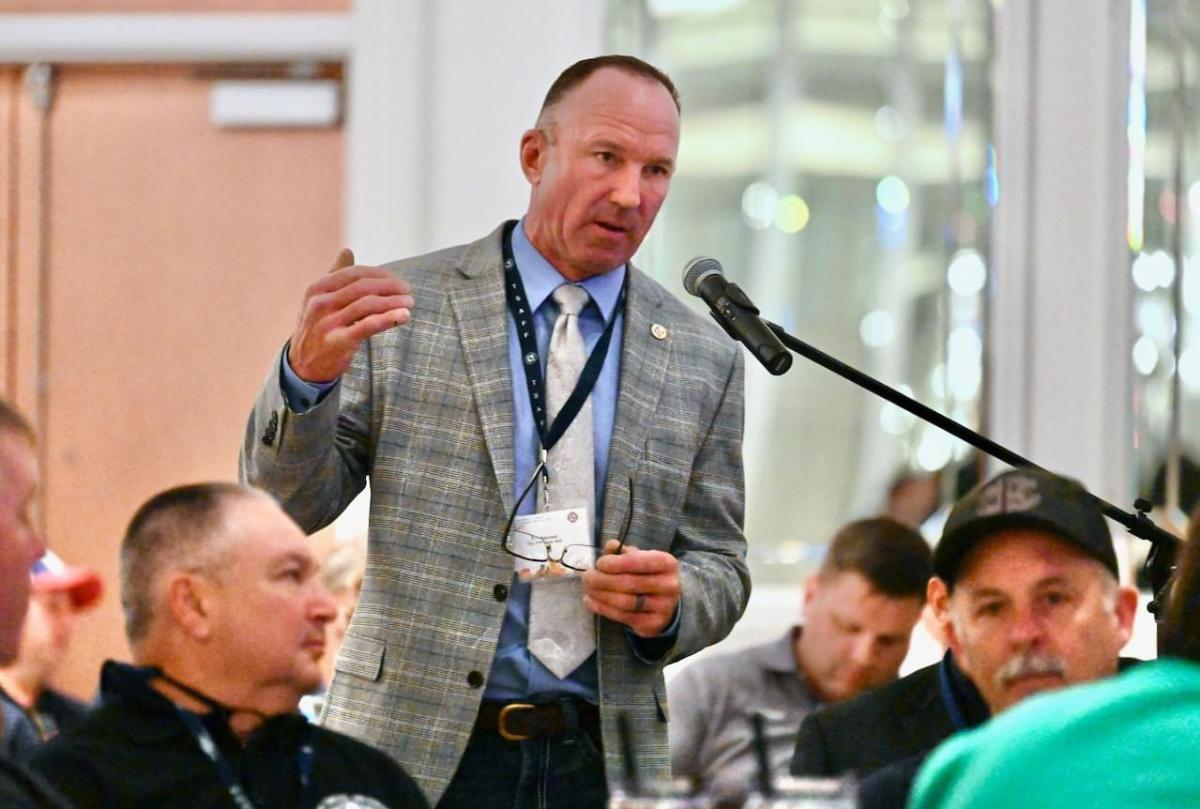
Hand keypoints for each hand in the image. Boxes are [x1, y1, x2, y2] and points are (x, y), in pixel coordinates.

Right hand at [287, 249, 413, 381]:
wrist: (302, 366)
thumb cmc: (317, 328)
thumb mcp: (320, 300)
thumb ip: (335, 275)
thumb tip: (347, 250)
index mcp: (317, 288)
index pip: (355, 274)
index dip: (380, 274)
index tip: (397, 280)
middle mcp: (320, 303)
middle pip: (363, 287)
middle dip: (390, 286)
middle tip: (407, 290)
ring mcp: (327, 323)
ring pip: (368, 304)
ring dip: (393, 301)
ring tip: (410, 303)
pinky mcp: (338, 342)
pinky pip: (367, 326)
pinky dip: (388, 318)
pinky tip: (404, 315)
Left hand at [582, 539, 680, 636]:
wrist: (666, 602)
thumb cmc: (647, 574)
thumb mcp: (639, 558)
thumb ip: (622, 552)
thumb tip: (610, 546)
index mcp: (666, 563)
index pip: (638, 562)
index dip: (615, 563)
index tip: (599, 563)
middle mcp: (669, 585)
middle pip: (629, 583)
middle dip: (602, 580)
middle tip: (586, 577)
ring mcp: (663, 607)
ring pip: (624, 602)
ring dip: (600, 595)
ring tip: (588, 589)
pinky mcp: (653, 624)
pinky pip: (622, 616)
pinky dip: (602, 608)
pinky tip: (591, 601)